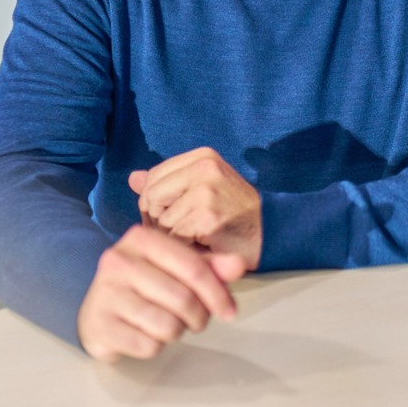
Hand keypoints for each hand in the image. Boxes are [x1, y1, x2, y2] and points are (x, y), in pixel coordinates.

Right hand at [77, 225, 245, 362]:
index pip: (195, 268)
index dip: (219, 294)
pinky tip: (145, 334)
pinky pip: (147, 346)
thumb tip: (237, 264)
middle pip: (183, 299)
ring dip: (177, 332)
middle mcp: (119, 261)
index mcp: (141, 238)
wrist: (96, 311)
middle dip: (199, 317)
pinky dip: (155, 346)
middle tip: (195, 321)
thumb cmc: (144, 287)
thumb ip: (209, 266)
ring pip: (167, 325)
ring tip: (168, 324)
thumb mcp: (176, 268)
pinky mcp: (98, 325)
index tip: (230, 312)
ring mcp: (105, 293)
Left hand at [129, 147, 261, 269]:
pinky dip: (185, 249)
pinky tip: (204, 246)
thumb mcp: (205, 188)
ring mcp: (206, 192)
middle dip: (160, 221)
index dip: (155, 203)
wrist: (274, 233)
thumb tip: (133, 178)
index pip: (152, 178)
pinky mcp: (207, 217)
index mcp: (203, 156)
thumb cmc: (237, 214)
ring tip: (197, 237)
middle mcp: (204, 168)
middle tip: (184, 231)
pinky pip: (174, 238)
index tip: (174, 215)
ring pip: (160, 221)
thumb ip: (169, 182)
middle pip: (151, 198)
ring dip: (174, 238)